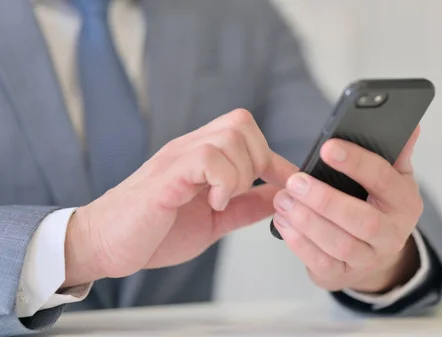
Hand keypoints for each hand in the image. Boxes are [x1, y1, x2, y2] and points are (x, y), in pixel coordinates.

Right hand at [63, 109, 296, 286]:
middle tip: (239, 192)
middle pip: (241, 122)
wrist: (103, 246)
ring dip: (238, 174)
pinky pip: (207, 156)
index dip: (274, 159)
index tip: (286, 184)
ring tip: (221, 201)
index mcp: (201, 157)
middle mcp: (189, 149)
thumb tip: (278, 197)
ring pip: (231, 134)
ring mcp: (176, 158)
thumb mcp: (213, 222)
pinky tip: (211, 203)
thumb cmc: (153, 233)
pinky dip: (221, 181)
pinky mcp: (165, 175)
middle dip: (256, 160)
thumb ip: (244, 207)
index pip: (246, 133)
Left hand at [272, 126, 422, 292]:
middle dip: (325, 200)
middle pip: (362, 220)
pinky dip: (299, 243)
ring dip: (307, 220)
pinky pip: (320, 262)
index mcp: (404, 202)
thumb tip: (410, 126)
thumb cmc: (379, 206)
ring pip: (338, 243)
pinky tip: (283, 222)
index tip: (328, 148)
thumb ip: (395, 153)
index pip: (383, 179)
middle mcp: (392, 234)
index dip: (356, 163)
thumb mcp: (393, 179)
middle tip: (295, 181)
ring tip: (283, 199)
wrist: (376, 256)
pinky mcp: (342, 275)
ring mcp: (368, 259)